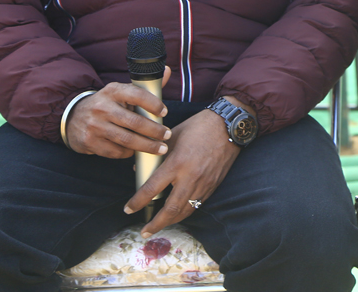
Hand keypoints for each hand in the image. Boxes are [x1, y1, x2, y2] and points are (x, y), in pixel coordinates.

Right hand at [66, 66, 171, 158]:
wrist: (73, 117)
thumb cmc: (108, 104)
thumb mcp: (122, 92)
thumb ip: (146, 86)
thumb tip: (167, 70)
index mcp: (113, 91)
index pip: (137, 95)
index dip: (154, 104)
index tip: (164, 112)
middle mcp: (102, 107)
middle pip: (135, 122)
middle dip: (155, 131)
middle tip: (167, 135)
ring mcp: (95, 126)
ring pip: (127, 140)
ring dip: (147, 146)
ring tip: (161, 148)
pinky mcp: (90, 142)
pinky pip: (116, 151)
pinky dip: (130, 153)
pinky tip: (137, 151)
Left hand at [124, 95, 253, 237]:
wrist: (229, 126)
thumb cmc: (199, 127)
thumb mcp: (172, 136)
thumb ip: (156, 154)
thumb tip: (140, 169)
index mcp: (176, 163)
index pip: (152, 189)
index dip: (137, 202)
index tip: (128, 210)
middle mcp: (190, 177)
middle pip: (170, 210)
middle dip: (155, 224)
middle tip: (144, 232)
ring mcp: (204, 183)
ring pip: (185, 211)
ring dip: (171, 222)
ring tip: (160, 226)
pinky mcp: (213, 185)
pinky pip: (197, 204)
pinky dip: (185, 212)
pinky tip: (178, 214)